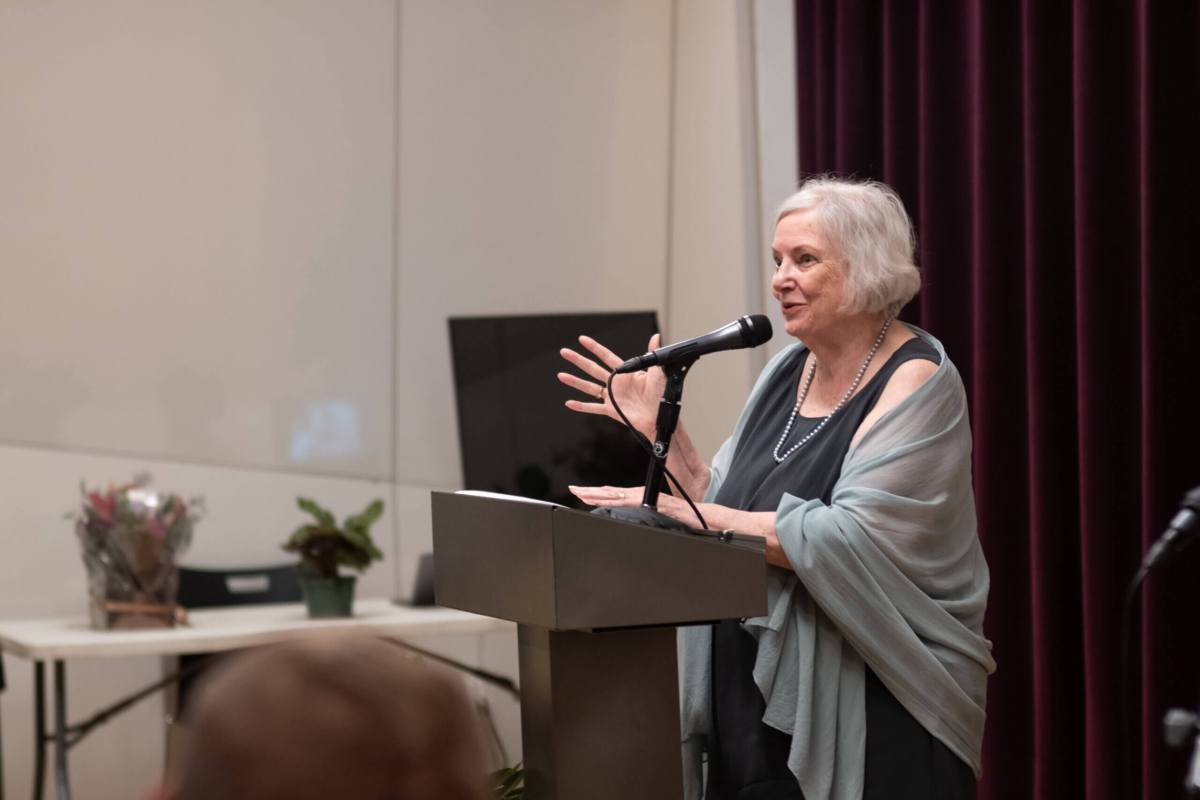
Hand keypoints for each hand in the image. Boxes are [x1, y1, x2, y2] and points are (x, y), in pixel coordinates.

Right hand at [557, 334, 664, 437]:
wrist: (660, 418)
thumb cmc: (661, 396)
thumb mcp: (658, 374)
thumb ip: (653, 355)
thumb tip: (655, 337)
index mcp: (625, 373)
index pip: (606, 356)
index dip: (594, 347)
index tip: (582, 339)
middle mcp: (616, 383)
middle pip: (592, 369)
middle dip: (578, 360)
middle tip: (564, 352)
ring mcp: (612, 396)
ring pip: (589, 387)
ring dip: (575, 381)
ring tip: (561, 375)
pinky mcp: (612, 410)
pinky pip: (593, 408)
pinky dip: (581, 406)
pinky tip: (569, 403)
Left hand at [568, 485, 698, 526]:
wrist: (696, 514)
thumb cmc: (680, 515)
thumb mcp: (658, 515)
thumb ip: (646, 514)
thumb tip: (637, 517)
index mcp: (638, 497)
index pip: (613, 495)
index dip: (597, 494)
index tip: (583, 493)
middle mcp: (637, 495)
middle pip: (609, 493)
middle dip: (590, 492)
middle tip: (574, 489)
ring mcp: (641, 497)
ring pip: (613, 495)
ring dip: (596, 494)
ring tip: (581, 493)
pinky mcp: (646, 501)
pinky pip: (625, 500)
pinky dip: (613, 499)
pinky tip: (602, 499)